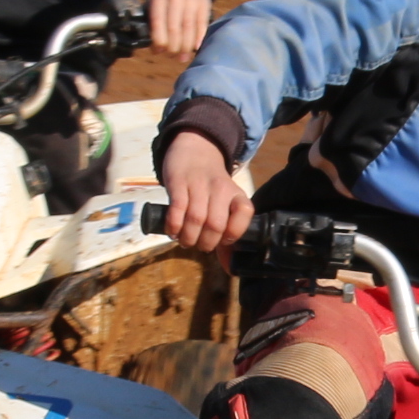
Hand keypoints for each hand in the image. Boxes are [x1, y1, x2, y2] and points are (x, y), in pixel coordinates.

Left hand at [146, 0, 211, 57]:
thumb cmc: (165, 0)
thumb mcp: (153, 5)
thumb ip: (153, 25)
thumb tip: (157, 50)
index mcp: (159, 0)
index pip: (158, 23)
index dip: (158, 41)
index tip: (159, 51)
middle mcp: (175, 0)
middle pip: (174, 29)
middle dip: (172, 47)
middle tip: (172, 56)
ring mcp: (191, 1)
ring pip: (188, 28)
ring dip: (185, 47)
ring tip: (183, 57)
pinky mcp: (203, 4)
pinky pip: (201, 25)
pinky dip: (198, 39)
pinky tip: (195, 48)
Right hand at [159, 128, 250, 256]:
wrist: (195, 151)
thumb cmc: (211, 187)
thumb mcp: (225, 203)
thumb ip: (227, 233)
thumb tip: (229, 268)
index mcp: (236, 195)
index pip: (245, 213)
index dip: (233, 233)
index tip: (221, 242)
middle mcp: (221, 189)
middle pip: (216, 223)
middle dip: (206, 243)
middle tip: (198, 246)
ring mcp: (199, 184)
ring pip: (196, 218)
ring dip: (188, 237)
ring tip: (184, 241)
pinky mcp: (178, 182)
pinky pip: (177, 208)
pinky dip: (174, 226)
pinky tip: (173, 231)